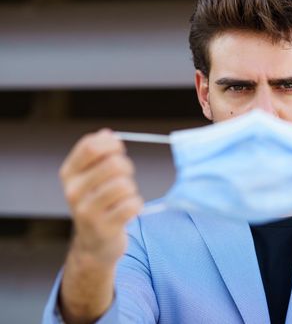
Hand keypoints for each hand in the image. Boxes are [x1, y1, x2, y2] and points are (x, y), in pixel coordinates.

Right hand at [60, 129, 142, 265]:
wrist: (94, 245)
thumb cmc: (97, 204)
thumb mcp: (89, 178)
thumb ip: (97, 155)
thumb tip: (107, 133)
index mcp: (69, 174)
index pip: (91, 147)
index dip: (112, 144)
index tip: (119, 150)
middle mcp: (74, 192)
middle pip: (113, 164)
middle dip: (126, 167)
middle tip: (125, 177)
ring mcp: (87, 211)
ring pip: (124, 185)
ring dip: (131, 189)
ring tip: (125, 196)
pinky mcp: (104, 228)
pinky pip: (132, 205)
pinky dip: (136, 205)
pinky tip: (128, 210)